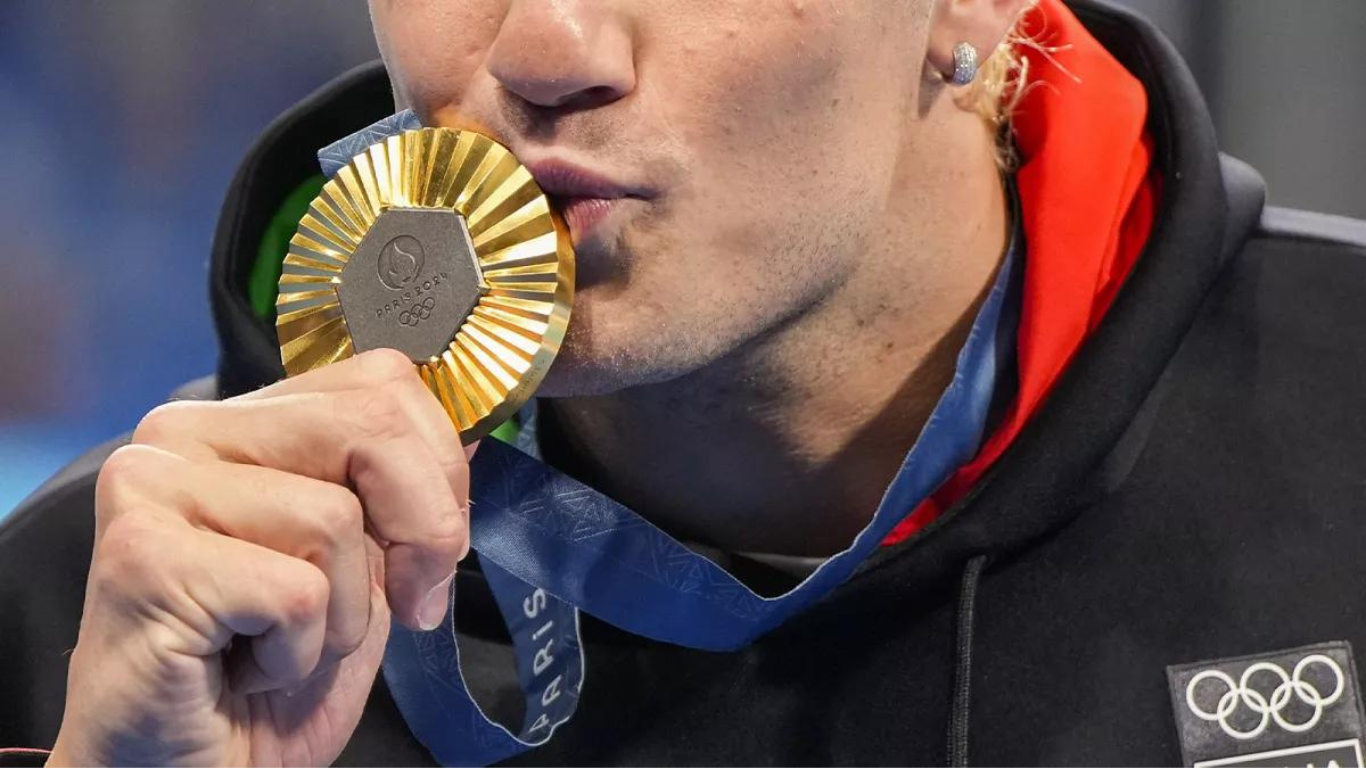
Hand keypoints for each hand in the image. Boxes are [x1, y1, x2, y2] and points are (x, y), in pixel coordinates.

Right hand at [49, 349, 474, 767]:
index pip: (381, 380)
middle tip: (403, 603)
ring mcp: (152, 485)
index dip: (439, 468)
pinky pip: (297, 591)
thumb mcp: (365, 570)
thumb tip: (471, 429)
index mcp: (242, 421)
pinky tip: (245, 668)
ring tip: (279, 645)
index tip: (431, 552)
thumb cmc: (267, 678)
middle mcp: (182, 432)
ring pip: (334, 516)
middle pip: (372, 425)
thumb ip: (399, 492)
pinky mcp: (142, 555)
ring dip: (343, 615)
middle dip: (421, 529)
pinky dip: (298, 653)